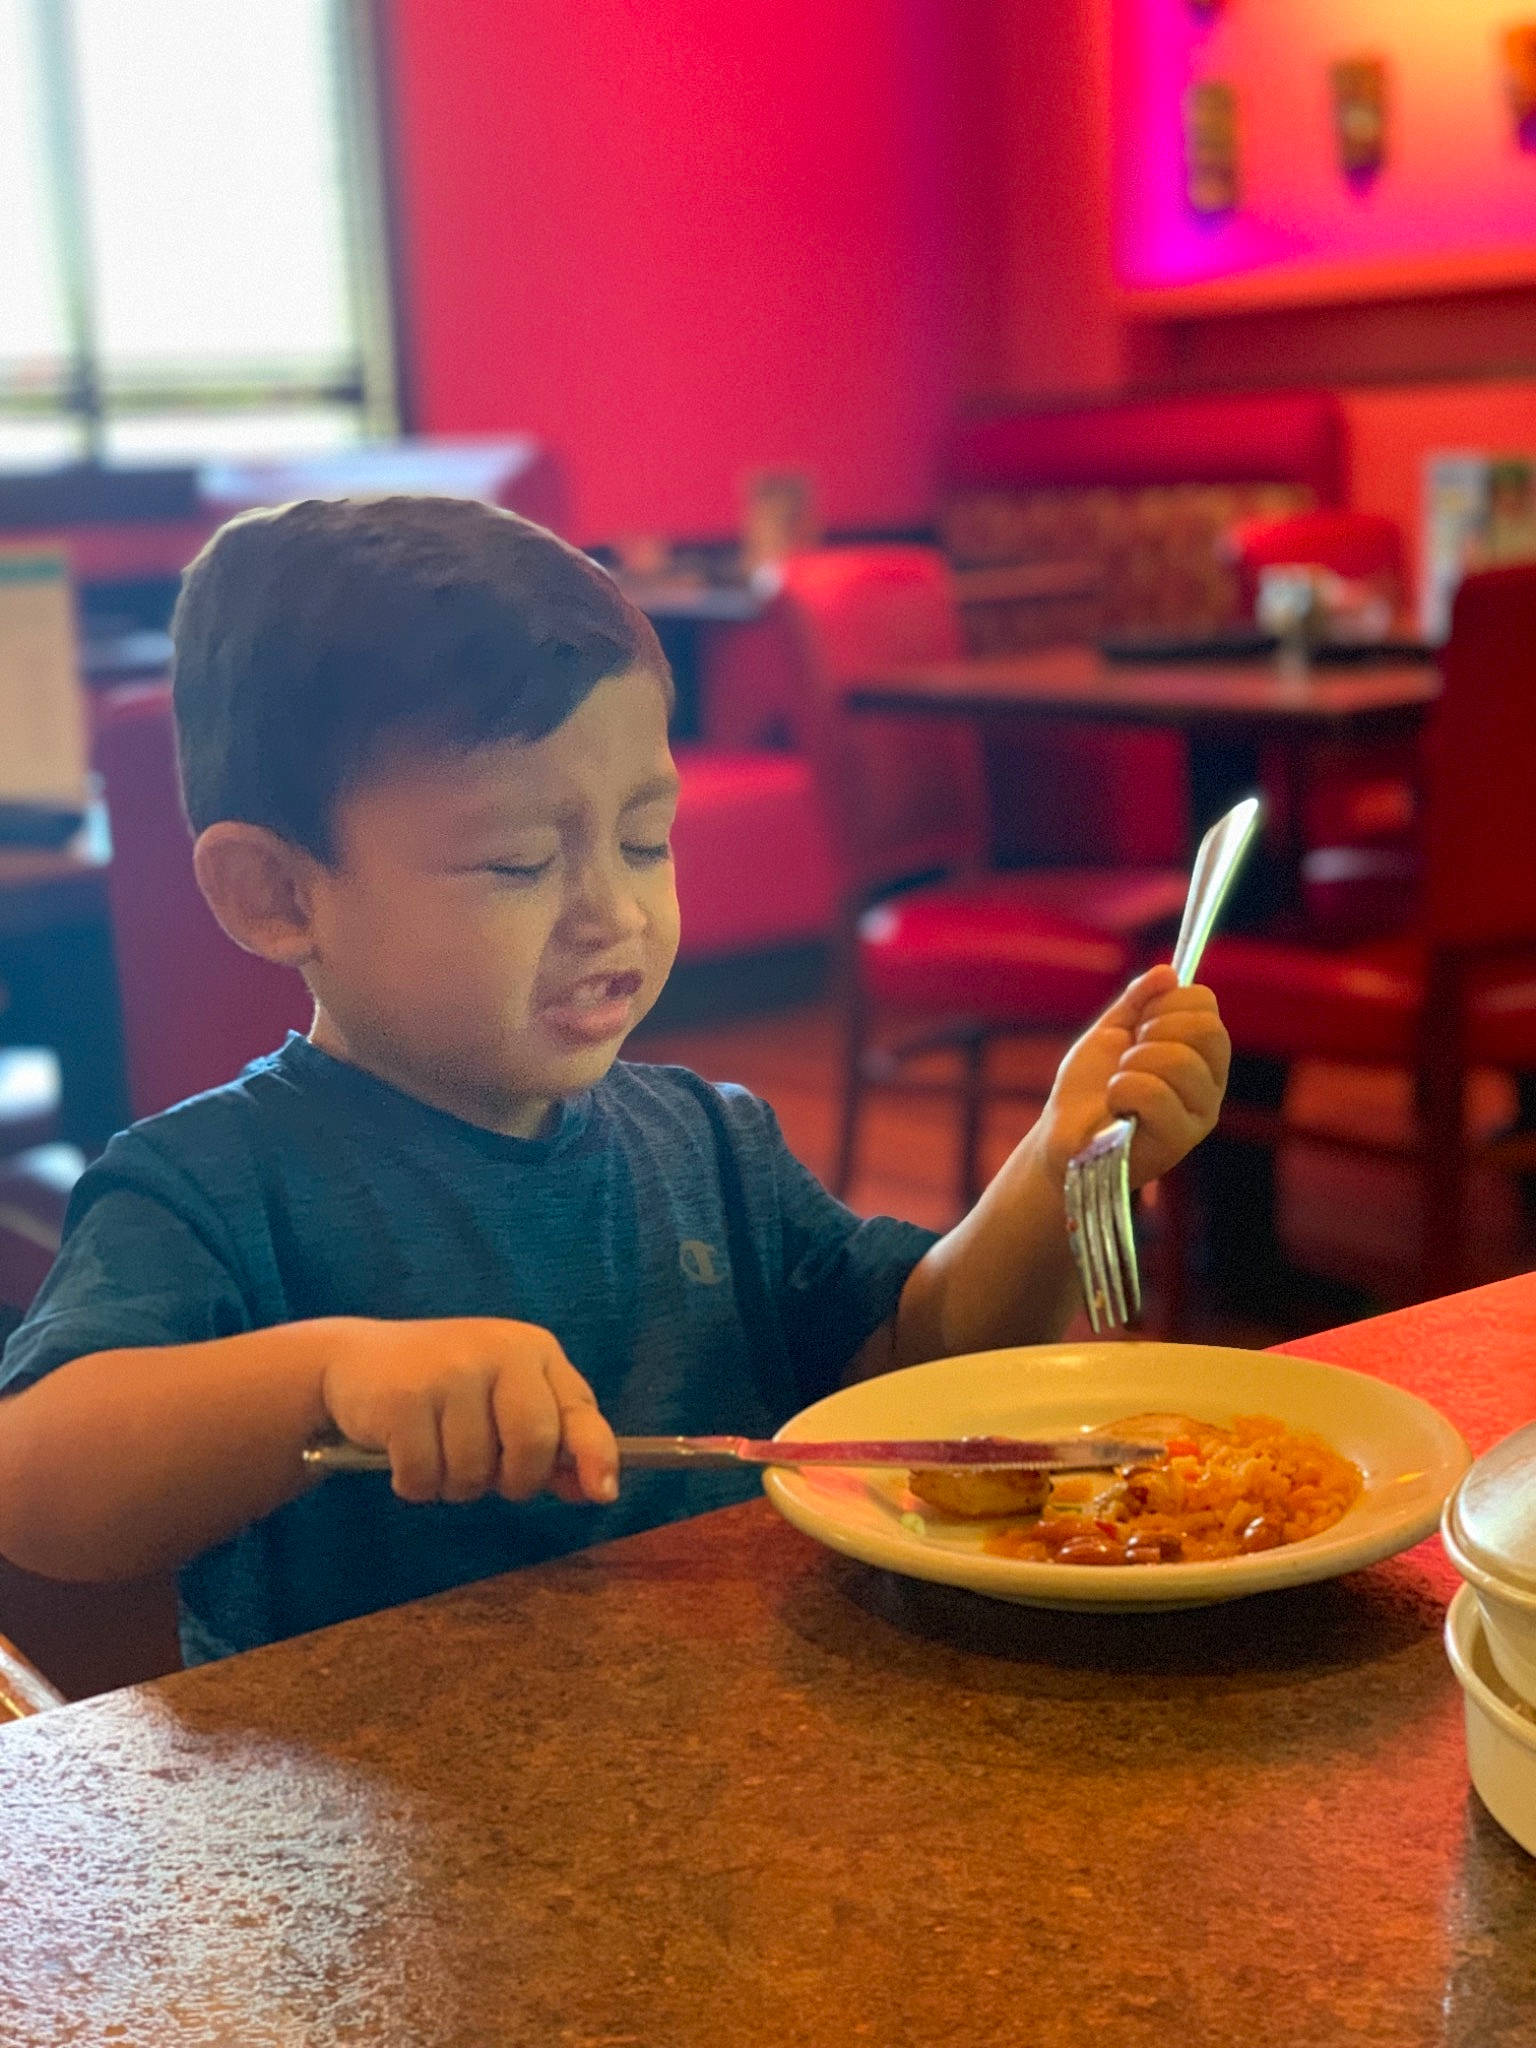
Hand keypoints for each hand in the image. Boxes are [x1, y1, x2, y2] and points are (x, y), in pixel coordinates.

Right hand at [320, 1318, 618, 1506]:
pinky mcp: (404, 1396)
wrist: (354, 1363)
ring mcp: (451, 1371)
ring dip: (454, 1485)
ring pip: (475, 1472)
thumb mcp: (503, 1402)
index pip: (579, 1409)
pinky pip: (424, 1477)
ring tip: (436, 1451)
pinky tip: (402, 1453)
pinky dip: (414, 1484)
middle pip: (533, 1446)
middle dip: (513, 1481)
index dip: (595, 1454)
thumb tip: (597, 1489)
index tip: (603, 1493)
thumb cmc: (444, 1390)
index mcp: (534, 1351)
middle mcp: (499, 1352)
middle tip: (486, 1472)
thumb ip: (552, 1441)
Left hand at [1041, 965, 1229, 1187]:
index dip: (1165, 1001)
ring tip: (1119, 1081)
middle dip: (1156, 1029)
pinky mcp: (1179, 1140)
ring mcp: (1199, 1114)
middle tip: (1130, 1052)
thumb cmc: (1090, 1088)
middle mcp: (1209, 1083)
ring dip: (1134, 1063)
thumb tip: (1168, 972)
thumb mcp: (1110, 1032)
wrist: (1061, 1137)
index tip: (1138, 1021)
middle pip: (1207, 1029)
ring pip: (1180, 1060)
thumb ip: (1138, 1000)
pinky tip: (1116, 1104)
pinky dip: (1123, 1089)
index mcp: (1198, 1054)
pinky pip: (1156, 1093)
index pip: (1205, 1006)